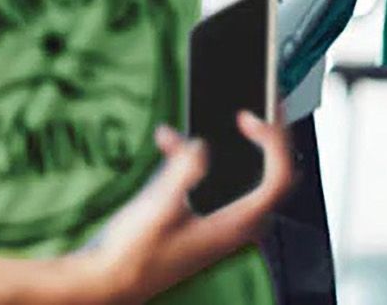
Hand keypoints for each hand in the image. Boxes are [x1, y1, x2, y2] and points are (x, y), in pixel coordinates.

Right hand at [69, 113, 293, 302]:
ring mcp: (221, 226)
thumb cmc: (132, 254)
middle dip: (272, 138)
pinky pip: (216, 184)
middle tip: (269, 104)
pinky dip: (197, 159)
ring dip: (241, 146)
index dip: (272, 142)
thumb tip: (201, 146)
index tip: (247, 118)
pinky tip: (167, 140)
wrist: (109, 281)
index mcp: (234, 225)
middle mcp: (235, 228)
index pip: (277, 179)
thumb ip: (181, 174)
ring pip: (249, 179)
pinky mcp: (203, 223)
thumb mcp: (156, 209)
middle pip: (274, 177)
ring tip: (236, 114)